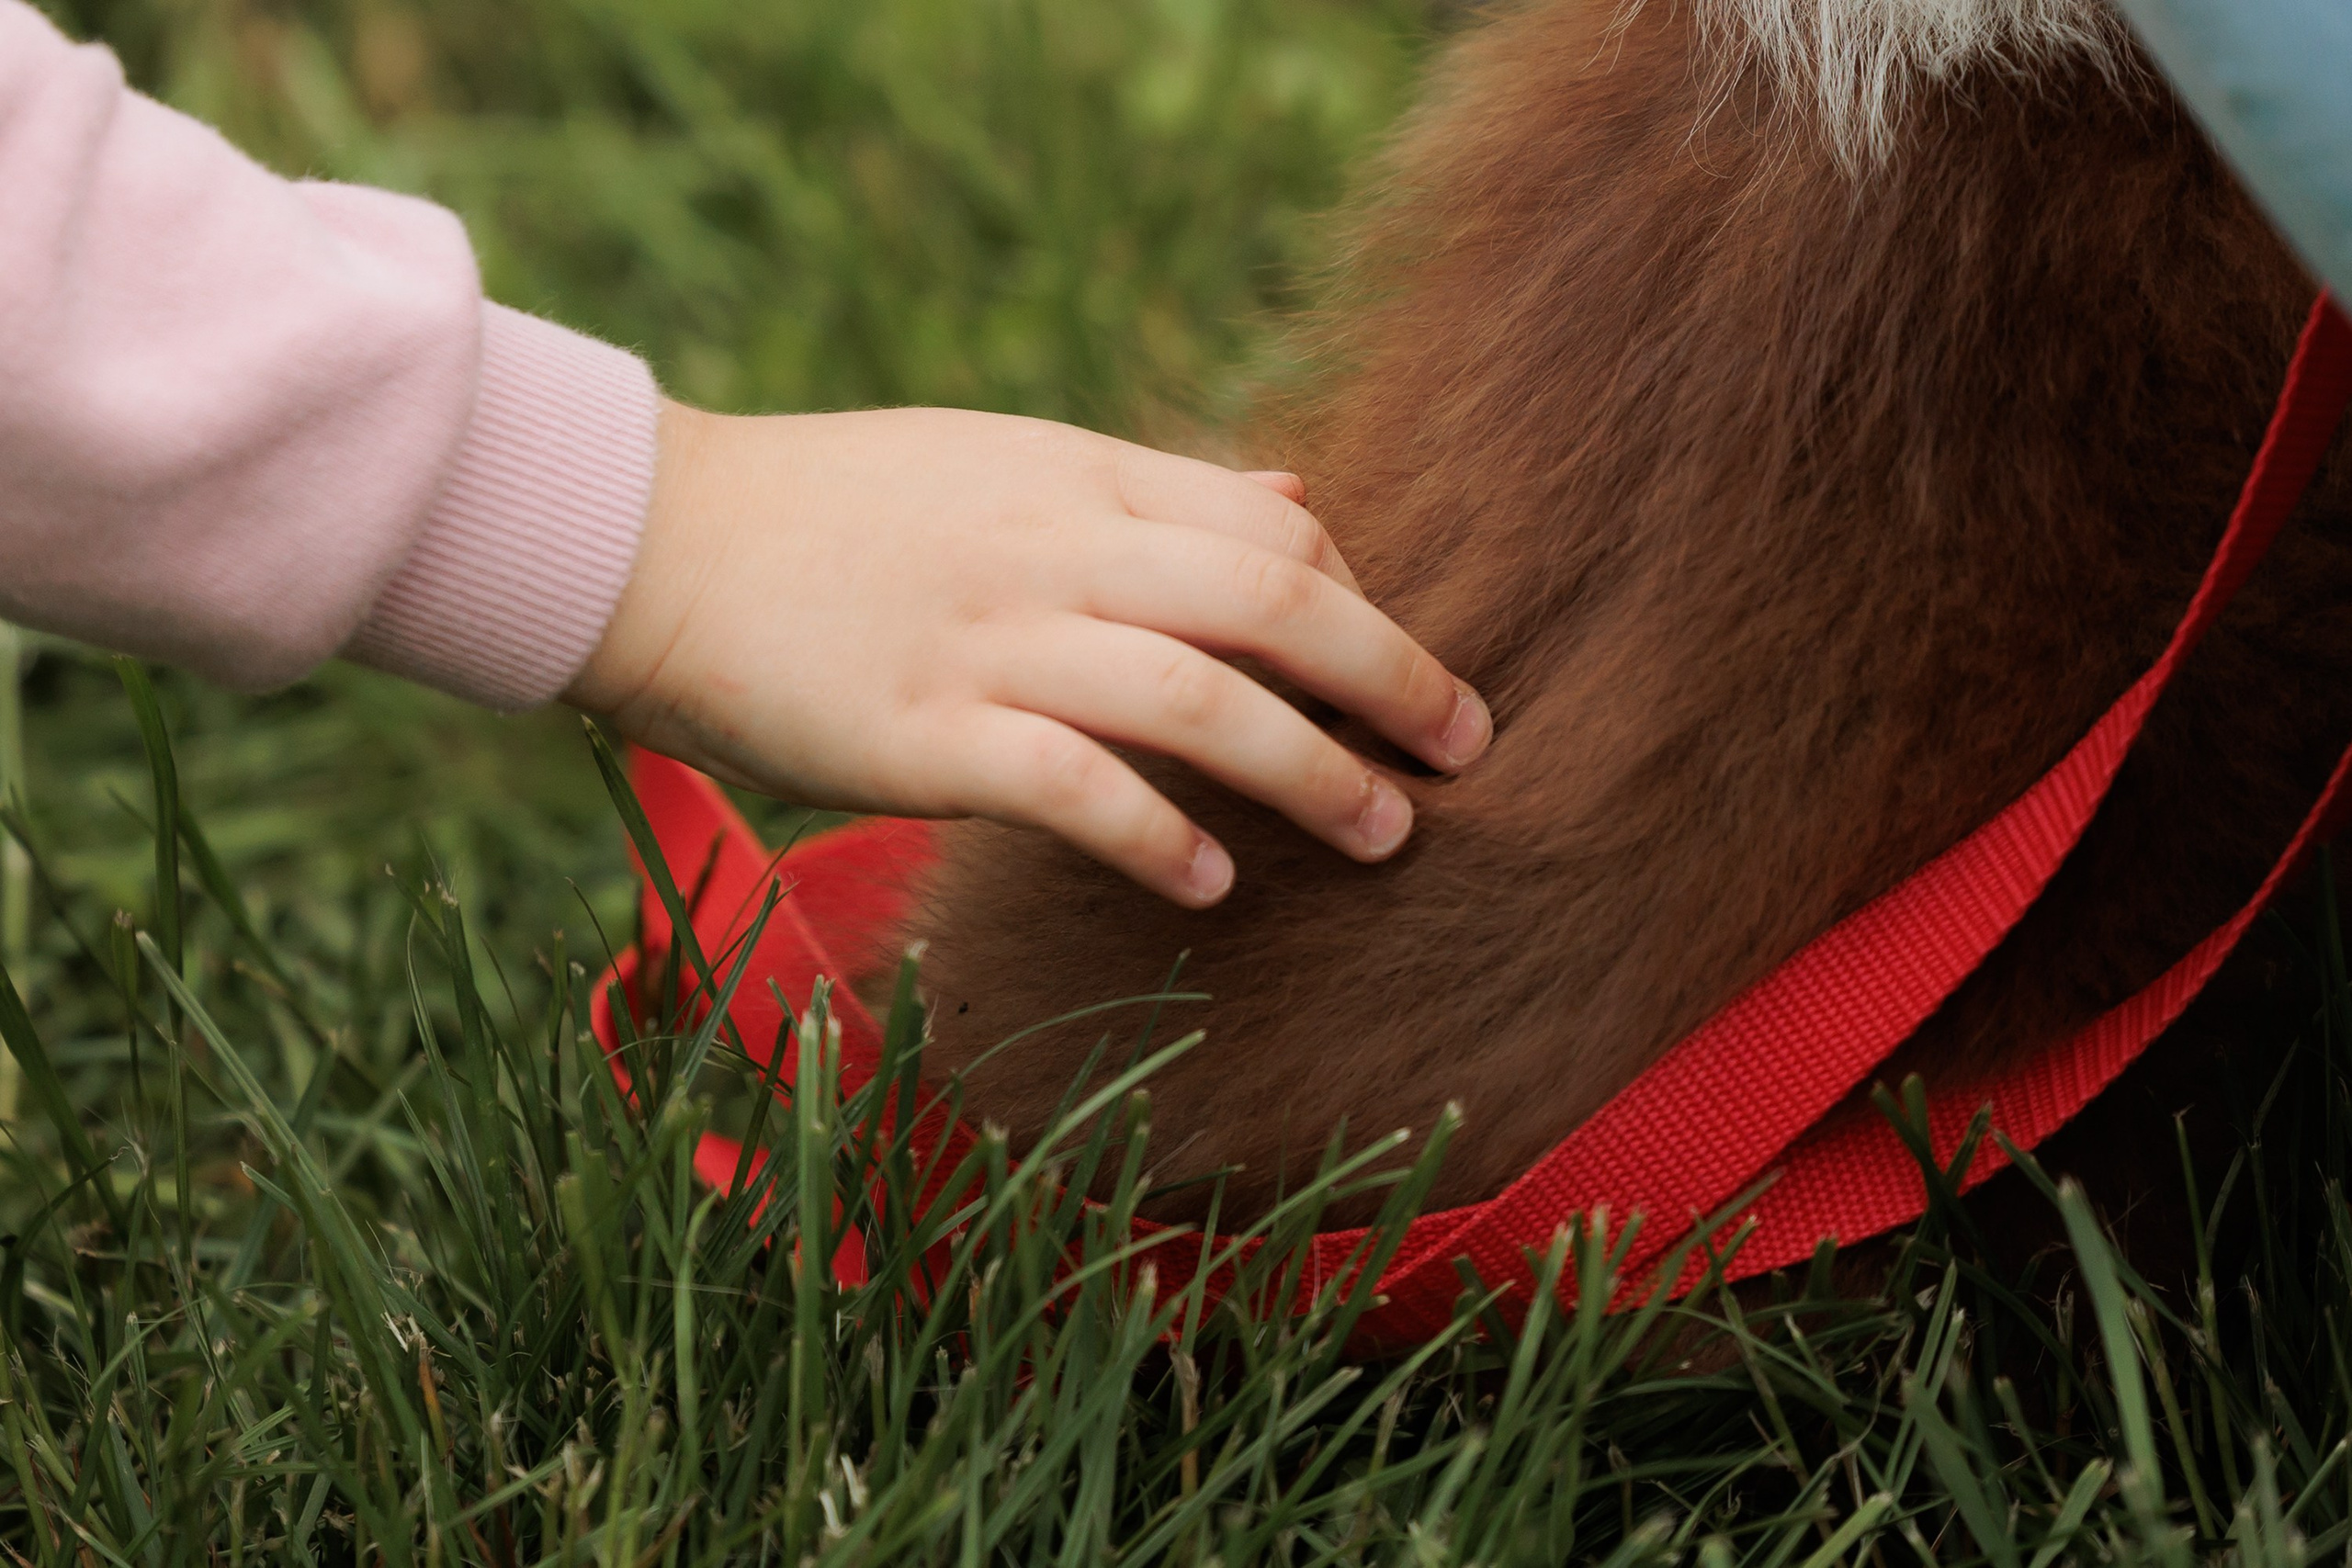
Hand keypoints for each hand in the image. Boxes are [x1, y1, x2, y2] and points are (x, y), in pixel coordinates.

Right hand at [566, 402, 1491, 906]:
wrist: (653, 540)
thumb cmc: (835, 511)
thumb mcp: (1005, 459)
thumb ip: (1156, 488)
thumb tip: (1301, 502)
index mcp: (1077, 473)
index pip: (1272, 529)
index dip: (1361, 606)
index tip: (1396, 674)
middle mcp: (1054, 547)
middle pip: (1272, 603)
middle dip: (1391, 677)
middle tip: (1468, 747)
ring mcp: (989, 640)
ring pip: (1199, 697)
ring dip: (1311, 771)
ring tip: (1383, 834)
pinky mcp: (922, 734)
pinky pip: (1074, 786)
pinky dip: (1159, 835)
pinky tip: (1214, 883)